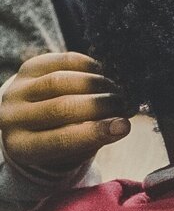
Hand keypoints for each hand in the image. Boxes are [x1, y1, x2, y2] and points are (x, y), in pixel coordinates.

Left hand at [1, 53, 132, 175]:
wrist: (27, 118)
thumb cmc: (56, 138)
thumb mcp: (69, 149)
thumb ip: (92, 138)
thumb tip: (122, 123)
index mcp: (21, 146)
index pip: (60, 140)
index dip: (95, 132)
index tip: (124, 126)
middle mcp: (12, 118)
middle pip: (61, 108)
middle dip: (100, 105)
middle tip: (124, 105)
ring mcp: (17, 90)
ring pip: (60, 82)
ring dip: (96, 85)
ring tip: (116, 91)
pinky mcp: (27, 68)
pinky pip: (60, 61)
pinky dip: (86, 66)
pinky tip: (101, 74)